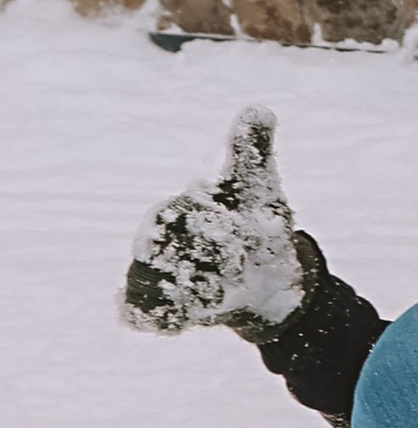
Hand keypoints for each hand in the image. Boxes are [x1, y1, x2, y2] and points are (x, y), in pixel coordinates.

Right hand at [123, 107, 309, 336]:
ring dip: (185, 294)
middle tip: (233, 268)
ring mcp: (151, 275)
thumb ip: (252, 152)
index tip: (236, 233)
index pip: (177, 214)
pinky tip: (191, 318)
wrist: (265, 278)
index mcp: (177, 209)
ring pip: (148, 286)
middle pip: (158, 254)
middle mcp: (154, 241)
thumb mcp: (259, 189)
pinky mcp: (154, 309)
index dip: (211, 227)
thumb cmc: (257, 226)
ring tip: (220, 293)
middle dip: (199, 264)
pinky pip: (141, 316)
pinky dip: (162, 318)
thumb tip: (260, 108)